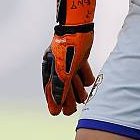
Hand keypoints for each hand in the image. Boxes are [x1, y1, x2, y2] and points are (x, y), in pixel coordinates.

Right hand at [42, 0, 95, 115]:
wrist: (79, 25)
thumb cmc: (68, 47)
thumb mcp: (64, 70)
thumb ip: (60, 86)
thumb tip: (56, 104)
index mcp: (50, 67)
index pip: (50, 89)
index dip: (54, 102)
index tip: (57, 113)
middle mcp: (58, 65)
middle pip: (62, 85)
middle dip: (67, 98)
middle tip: (72, 111)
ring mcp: (70, 60)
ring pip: (73, 79)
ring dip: (78, 89)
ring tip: (84, 99)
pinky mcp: (80, 55)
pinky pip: (82, 70)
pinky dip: (85, 76)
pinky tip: (89, 82)